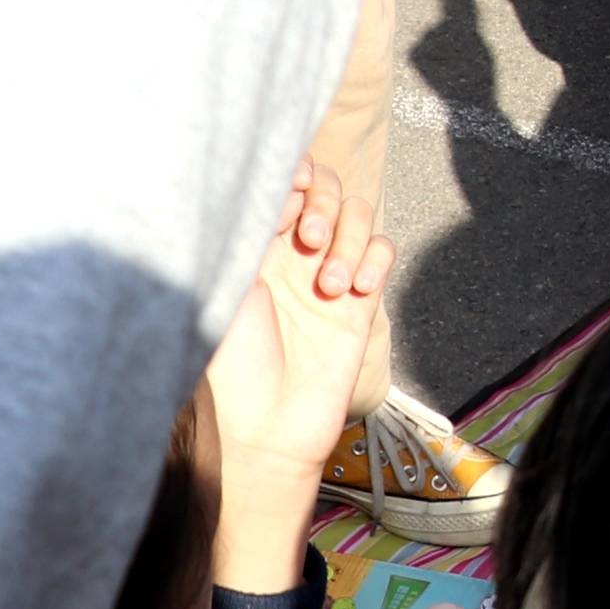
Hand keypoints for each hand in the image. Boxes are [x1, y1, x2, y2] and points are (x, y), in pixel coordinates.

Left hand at [206, 158, 394, 582]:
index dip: (292, 180)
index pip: (283, 179)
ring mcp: (328, 273)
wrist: (266, 429)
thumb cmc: (231, 365)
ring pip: (359, 212)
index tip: (281, 213)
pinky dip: (375, 259)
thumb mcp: (226, 286)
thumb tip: (267, 180)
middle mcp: (290, 252)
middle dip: (324, 201)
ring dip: (349, 238)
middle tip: (307, 240)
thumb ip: (248, 230)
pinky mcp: (361, 300)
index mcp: (252, 243)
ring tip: (331, 286)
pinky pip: (383, 249)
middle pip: (327, 184)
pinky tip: (356, 292)